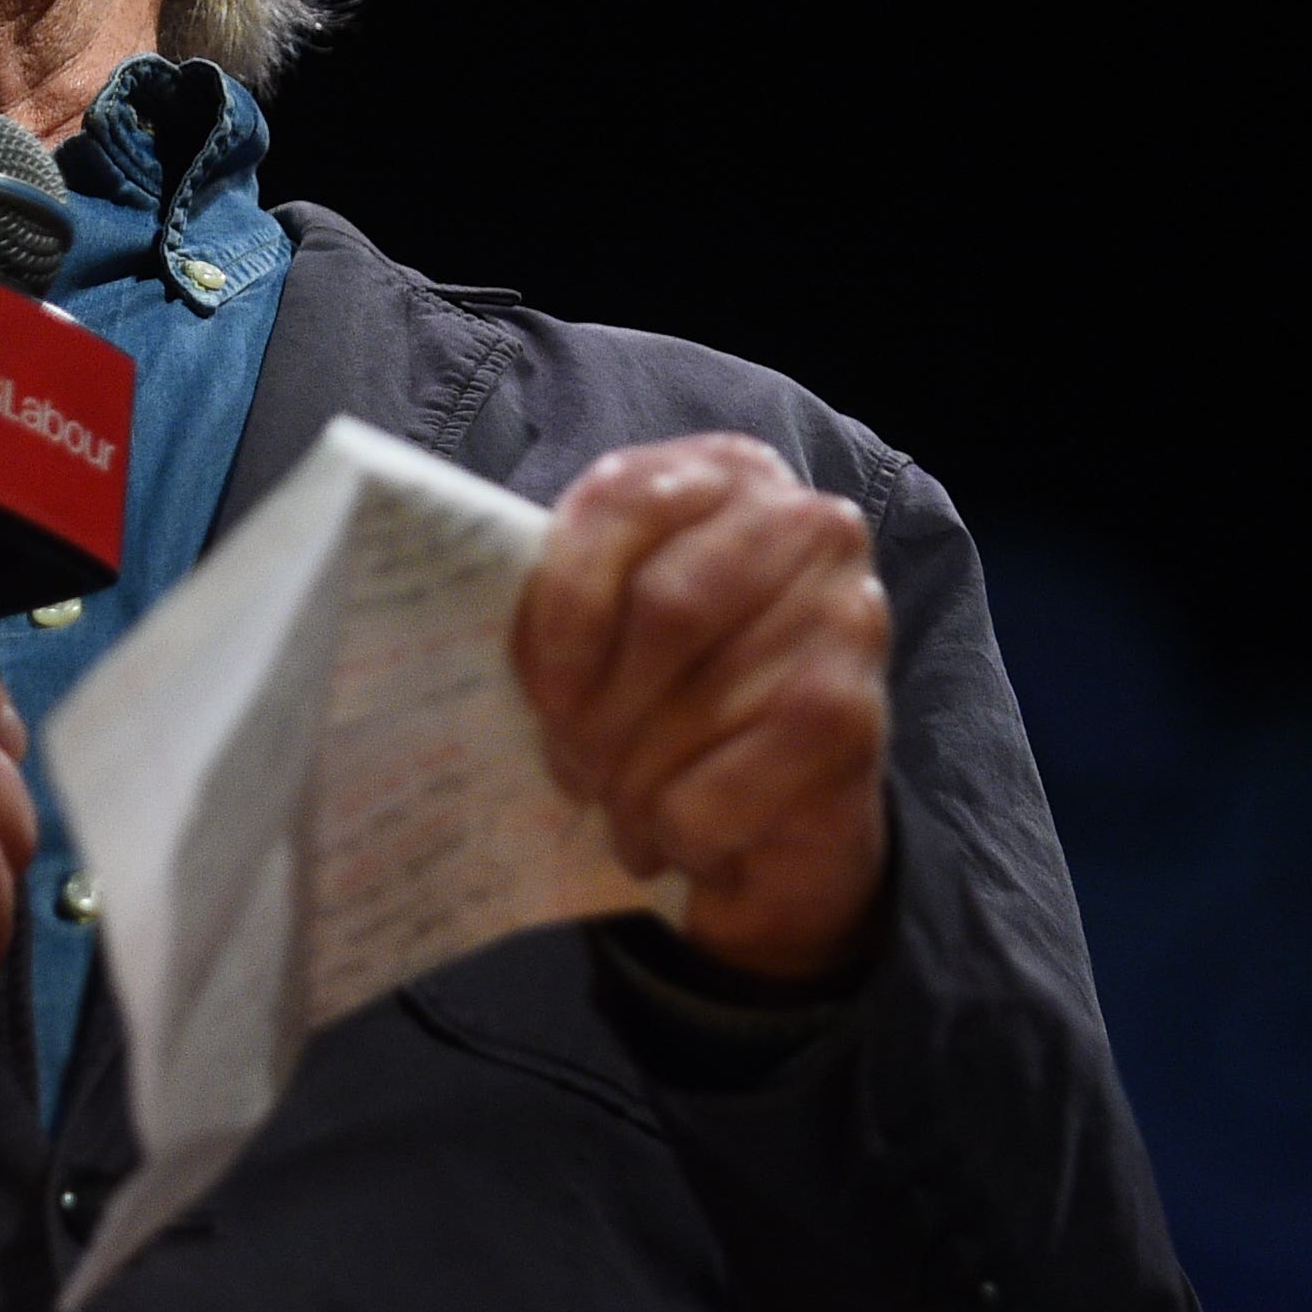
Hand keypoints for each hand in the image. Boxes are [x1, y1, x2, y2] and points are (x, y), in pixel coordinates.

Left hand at [512, 433, 893, 983]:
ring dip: (628, 788)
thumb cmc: (669, 702)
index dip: (564, 607)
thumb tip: (458, 601)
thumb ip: (558, 593)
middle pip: (663, 610)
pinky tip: (684, 837)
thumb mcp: (601, 628)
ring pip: (689, 709)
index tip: (545, 694)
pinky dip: (676, 832)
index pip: (621, 503)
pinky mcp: (853, 719)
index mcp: (726, 474)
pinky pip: (716, 790)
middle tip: (574, 768)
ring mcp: (846, 617)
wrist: (777, 822)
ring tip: (623, 812)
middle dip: (596, 712)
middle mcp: (807, 524)